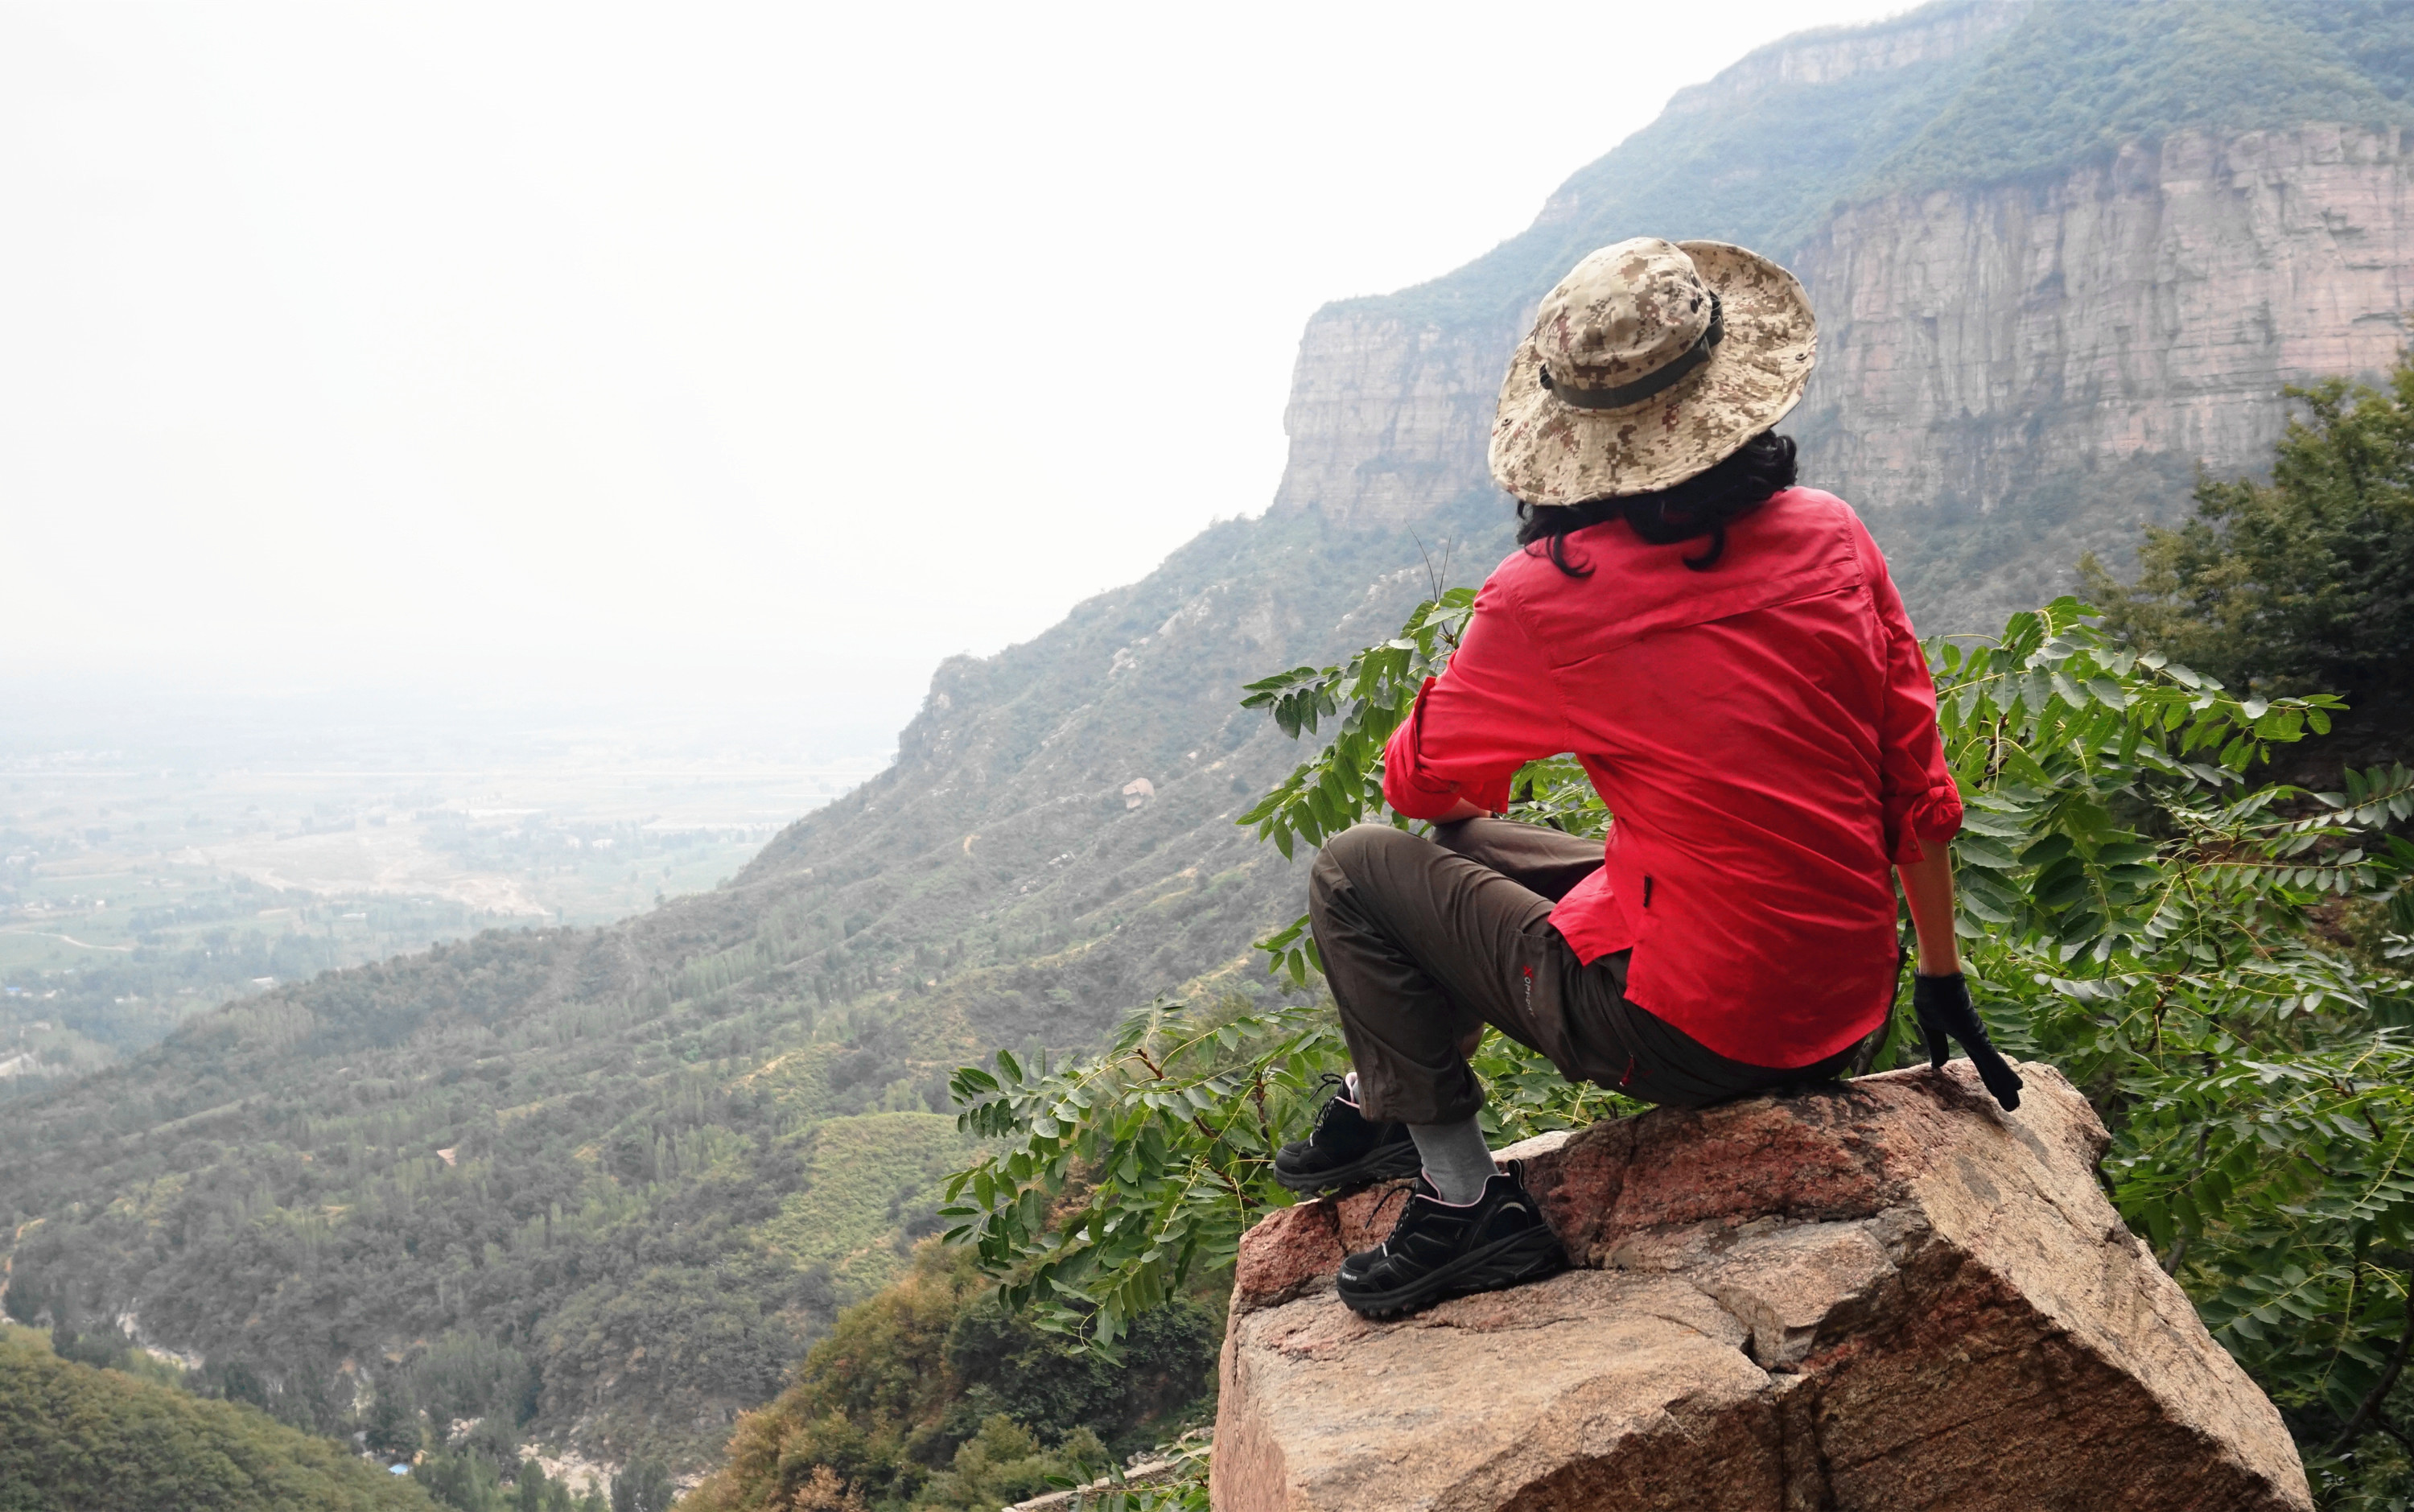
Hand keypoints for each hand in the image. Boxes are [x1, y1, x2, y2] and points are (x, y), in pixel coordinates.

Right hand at [1913, 972, 2021, 1110]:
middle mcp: (1977, 1039)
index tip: (1997, 1094)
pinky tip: (2016, 1085)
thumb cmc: (1931, 997)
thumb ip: (1936, 1046)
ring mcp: (1979, 1038)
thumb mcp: (1930, 1027)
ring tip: (2014, 1104)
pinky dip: (2004, 1073)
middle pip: (1991, 1069)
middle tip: (2012, 1106)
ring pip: (1995, 1067)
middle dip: (2001, 1088)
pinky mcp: (1977, 1037)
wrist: (1935, 980)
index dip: (1989, 1078)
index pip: (1980, 1063)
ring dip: (2005, 1086)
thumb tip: (1938, 1065)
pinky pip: (1992, 1060)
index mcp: (1965, 1037)